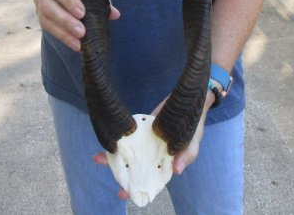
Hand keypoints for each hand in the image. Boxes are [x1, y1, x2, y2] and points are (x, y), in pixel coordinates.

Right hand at [34, 0, 119, 50]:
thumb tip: (115, 14)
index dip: (68, 0)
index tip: (82, 13)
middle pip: (49, 6)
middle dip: (66, 21)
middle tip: (82, 32)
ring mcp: (38, 2)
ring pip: (46, 19)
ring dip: (64, 33)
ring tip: (79, 43)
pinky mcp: (40, 15)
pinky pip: (49, 28)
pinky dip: (63, 37)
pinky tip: (76, 45)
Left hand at [92, 91, 214, 200]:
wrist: (189, 100)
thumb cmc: (194, 126)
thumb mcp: (193, 141)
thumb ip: (187, 155)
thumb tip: (177, 172)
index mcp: (164, 162)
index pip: (148, 178)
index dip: (136, 186)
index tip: (122, 192)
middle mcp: (153, 153)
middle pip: (134, 166)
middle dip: (119, 171)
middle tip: (103, 169)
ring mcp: (147, 140)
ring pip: (130, 150)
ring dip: (116, 154)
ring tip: (99, 156)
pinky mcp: (144, 126)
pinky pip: (131, 134)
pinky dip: (122, 137)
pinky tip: (110, 139)